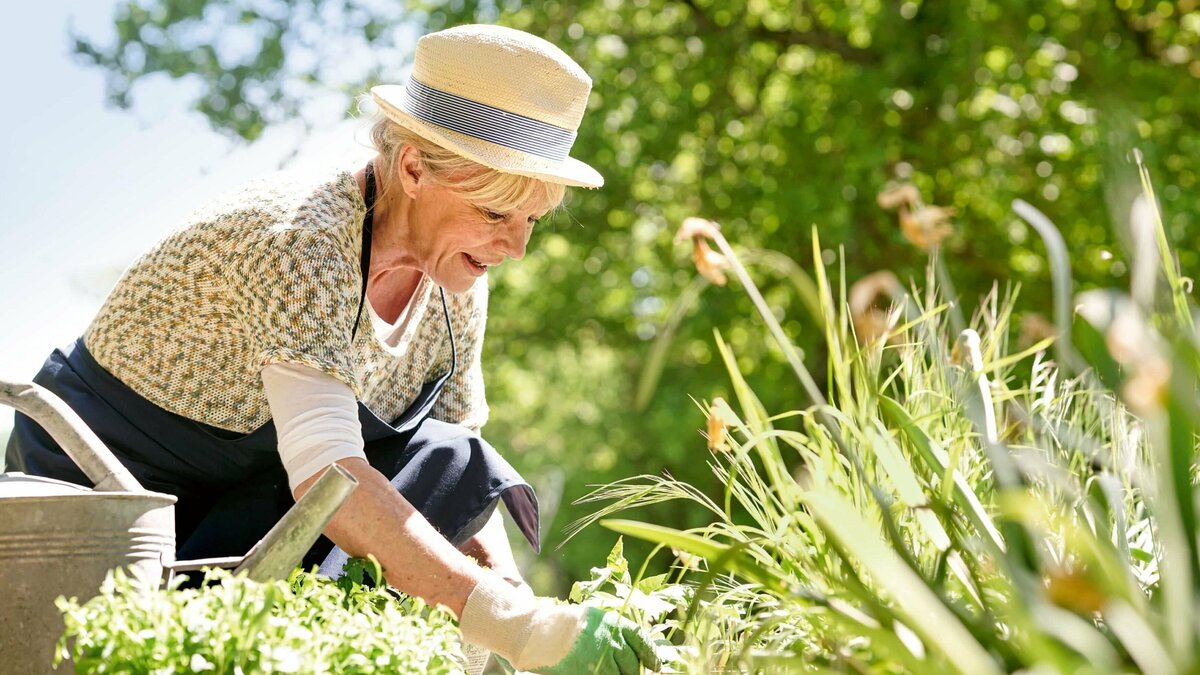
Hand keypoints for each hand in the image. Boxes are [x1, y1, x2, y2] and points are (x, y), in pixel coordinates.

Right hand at [458, 575, 660, 674]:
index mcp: (611, 623)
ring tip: (612, 673)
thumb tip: (638, 652)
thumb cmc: (561, 625)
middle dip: (634, 672)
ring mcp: (596, 660)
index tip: (655, 665)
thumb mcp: (591, 619)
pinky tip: (605, 674)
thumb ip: (613, 631)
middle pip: (633, 665)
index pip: (642, 643)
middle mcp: (607, 640)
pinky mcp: (585, 673)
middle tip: (632, 673)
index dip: (651, 656)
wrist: (531, 631)